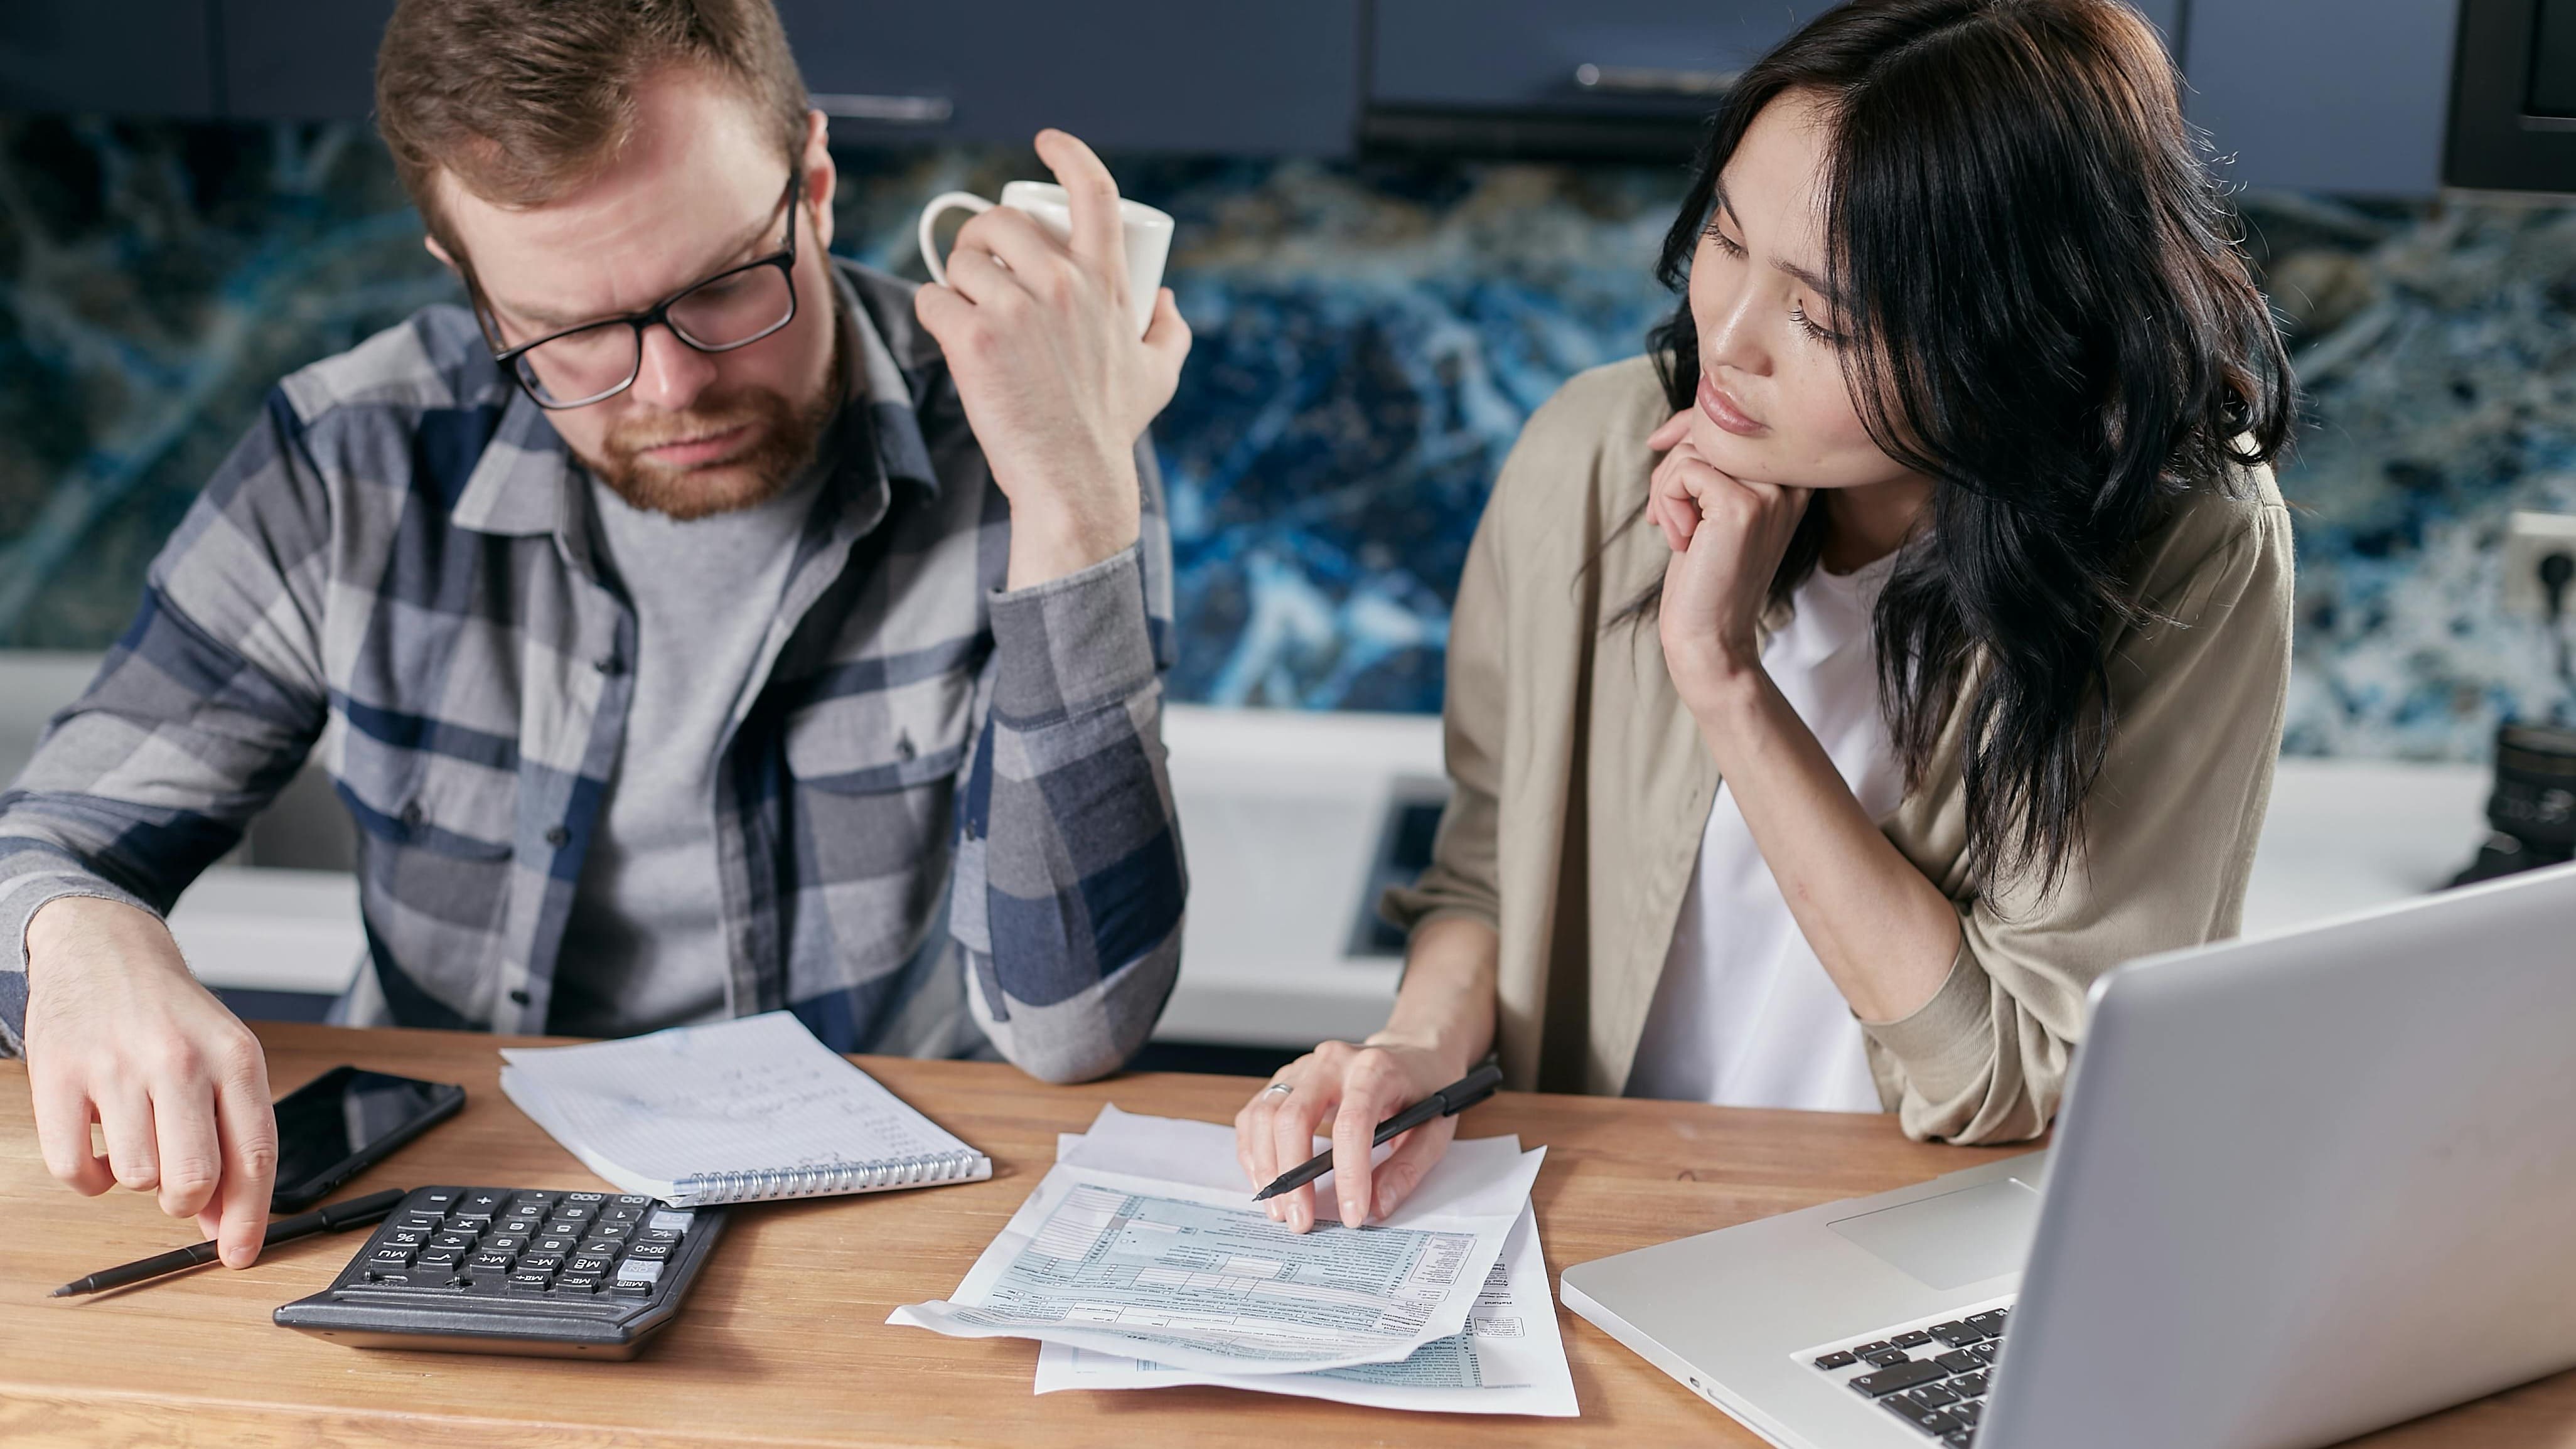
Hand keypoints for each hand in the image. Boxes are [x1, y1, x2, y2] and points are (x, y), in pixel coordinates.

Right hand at [23, 896, 276, 1265]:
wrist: (104, 950)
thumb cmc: (172, 1017)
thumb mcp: (223, 1062)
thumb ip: (232, 1138)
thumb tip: (228, 1224)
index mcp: (235, 1058)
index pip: (254, 1156)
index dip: (250, 1217)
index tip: (242, 1255)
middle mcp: (179, 1061)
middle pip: (193, 1180)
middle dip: (188, 1201)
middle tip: (179, 1185)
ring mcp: (116, 1067)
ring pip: (136, 1179)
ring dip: (137, 1176)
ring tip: (139, 1135)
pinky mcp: (57, 1075)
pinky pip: (74, 1169)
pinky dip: (88, 1176)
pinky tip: (101, 1143)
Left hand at [912, 129, 1191, 587]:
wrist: (1072, 479)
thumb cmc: (1111, 428)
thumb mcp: (1158, 374)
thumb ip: (1170, 331)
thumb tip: (1165, 300)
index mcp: (1105, 281)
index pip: (1094, 192)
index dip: (1069, 155)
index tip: (1046, 142)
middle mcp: (1062, 284)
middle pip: (999, 222)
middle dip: (981, 238)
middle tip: (980, 269)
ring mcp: (1014, 309)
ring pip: (960, 259)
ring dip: (956, 280)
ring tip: (968, 313)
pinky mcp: (971, 337)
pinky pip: (933, 298)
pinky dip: (935, 315)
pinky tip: (950, 338)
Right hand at [1234, 1034, 1465, 1233]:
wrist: (1412, 1051)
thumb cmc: (1424, 1090)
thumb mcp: (1434, 1129)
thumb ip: (1408, 1168)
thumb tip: (1377, 1207)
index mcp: (1375, 1069)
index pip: (1353, 1122)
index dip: (1349, 1173)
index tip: (1351, 1216)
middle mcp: (1333, 1062)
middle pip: (1294, 1116)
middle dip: (1292, 1175)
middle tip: (1299, 1221)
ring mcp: (1304, 1068)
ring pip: (1265, 1113)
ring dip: (1265, 1166)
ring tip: (1278, 1209)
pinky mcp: (1286, 1079)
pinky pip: (1255, 1114)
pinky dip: (1253, 1150)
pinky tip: (1265, 1180)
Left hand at [1646, 409, 1811, 713]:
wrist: (1710, 636)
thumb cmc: (1704, 574)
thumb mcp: (1710, 508)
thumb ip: (1710, 462)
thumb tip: (1672, 426)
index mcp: (1793, 479)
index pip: (1738, 418)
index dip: (1691, 423)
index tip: (1659, 444)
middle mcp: (1792, 481)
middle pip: (1714, 428)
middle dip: (1673, 463)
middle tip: (1665, 513)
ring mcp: (1771, 492)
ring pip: (1696, 447)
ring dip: (1666, 487)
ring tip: (1675, 530)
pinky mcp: (1742, 506)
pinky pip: (1685, 470)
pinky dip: (1667, 500)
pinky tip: (1679, 539)